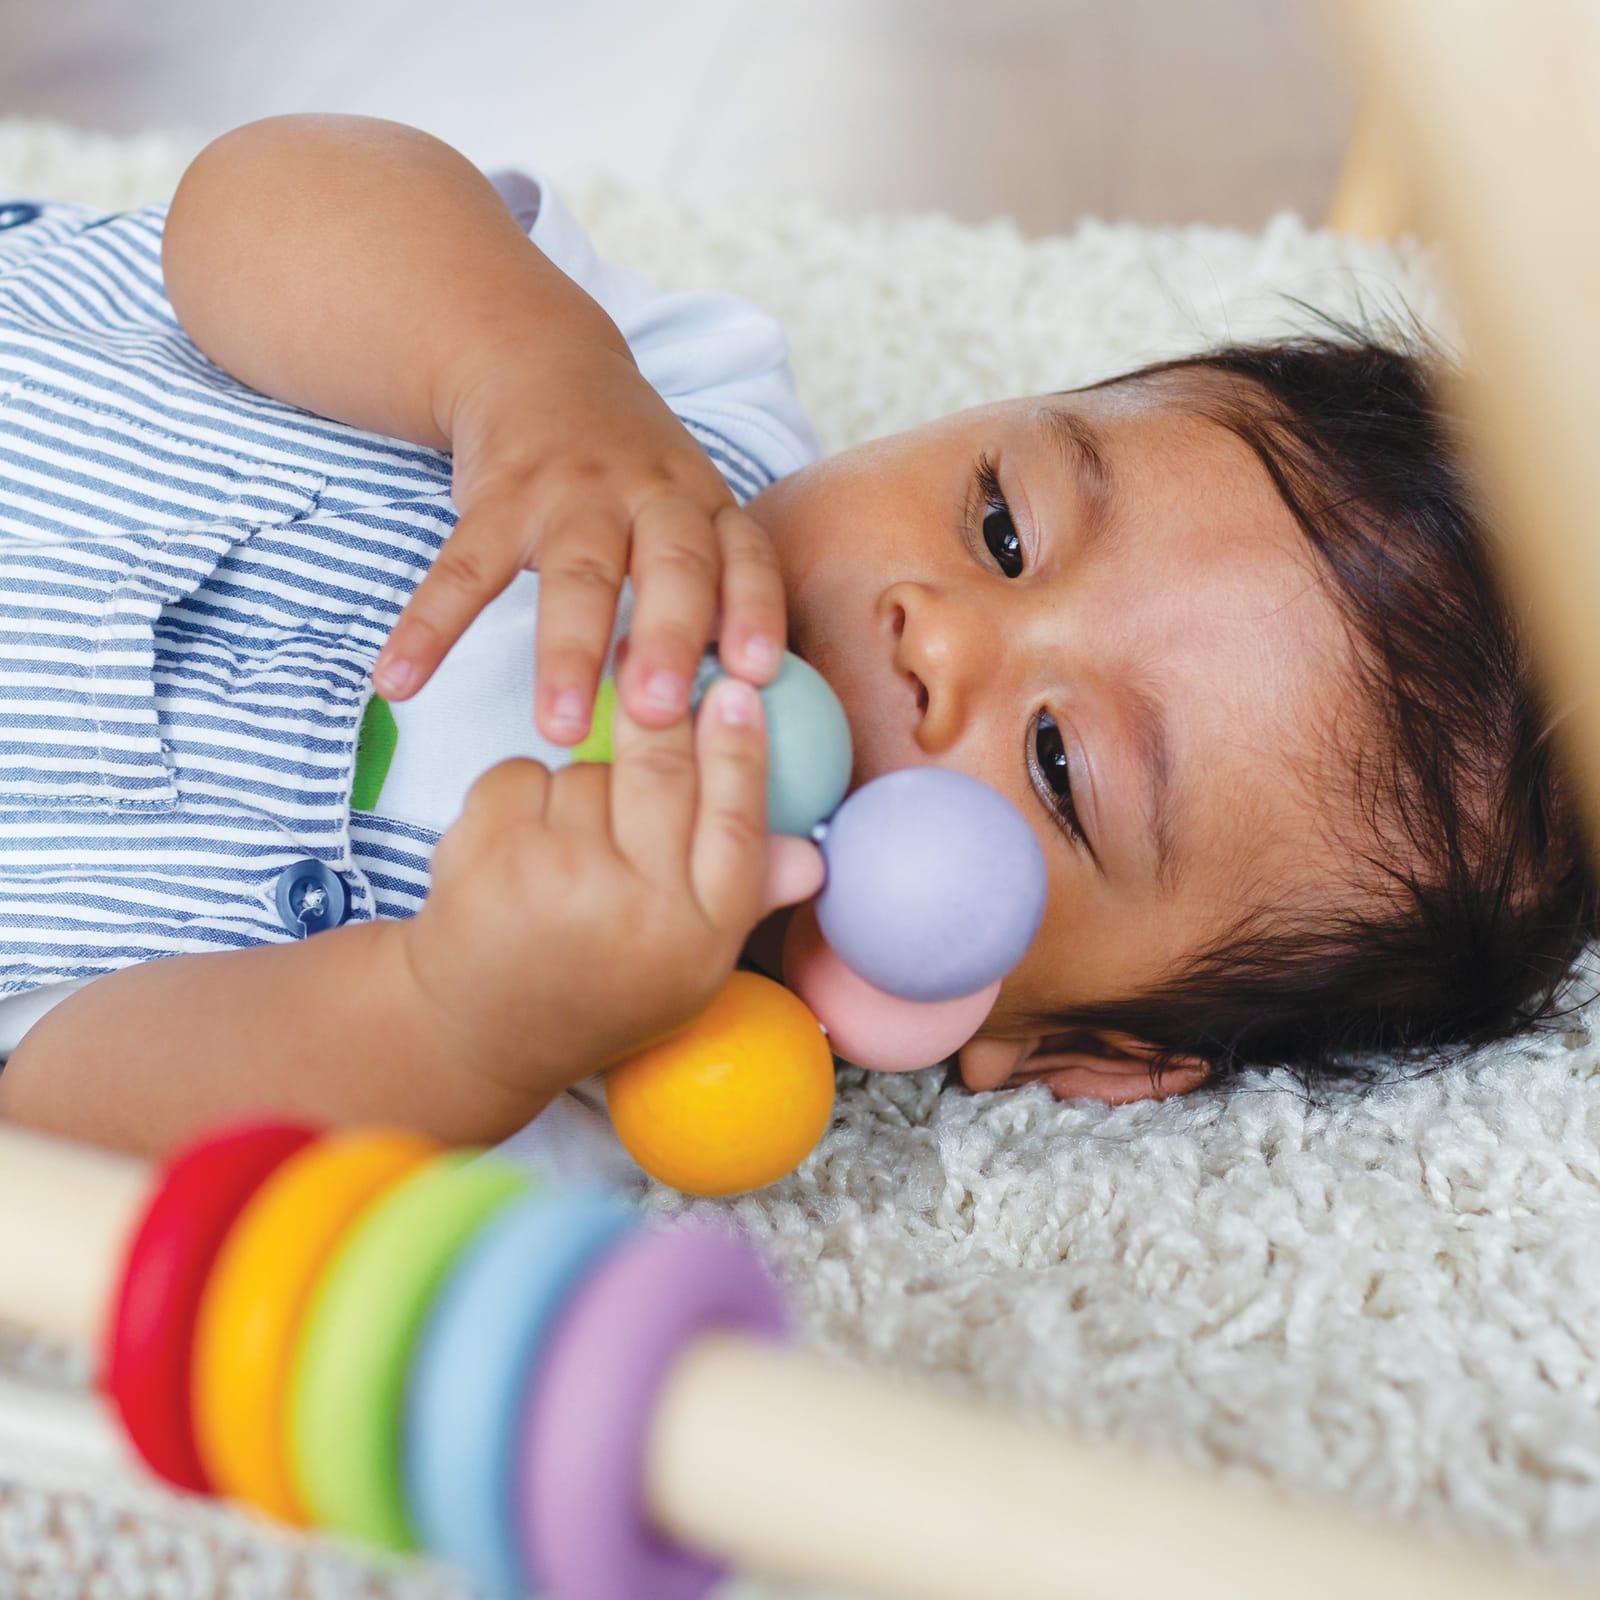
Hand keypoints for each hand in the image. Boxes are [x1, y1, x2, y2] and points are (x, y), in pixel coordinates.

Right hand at [373, 340, 785, 743]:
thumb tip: (724, 711)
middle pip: (671, 565)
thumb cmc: (633, 478)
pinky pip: (463, 569)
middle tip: (659, 714)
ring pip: (577, 574)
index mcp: (704, 506)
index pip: (745, 557)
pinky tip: (397, 682)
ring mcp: (572, 493)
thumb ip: (708, 596)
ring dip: (567, 652)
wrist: (540, 362)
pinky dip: (428, 627)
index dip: (755, 611)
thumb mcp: (687, 512)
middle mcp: (649, 494)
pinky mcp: (498, 500)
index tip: (756, 674)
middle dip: (669, 639)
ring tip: (556, 727)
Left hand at [398, 677, 820, 1109]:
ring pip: (588, 771)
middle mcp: (636, 908)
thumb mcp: (684, 966)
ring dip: (582, 785)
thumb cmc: (595, 990)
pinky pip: (523, 772)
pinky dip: (521, 793)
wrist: (477, 1034)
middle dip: (663, 711)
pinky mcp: (491, 854)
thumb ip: (742, 899)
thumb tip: (811, 856)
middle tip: (655, 667)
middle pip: (665, 771)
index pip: (735, 823)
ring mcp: (560, 878)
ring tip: (566, 847)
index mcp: (698, 937)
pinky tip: (517, 845)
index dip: (739, 750)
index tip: (737, 691)